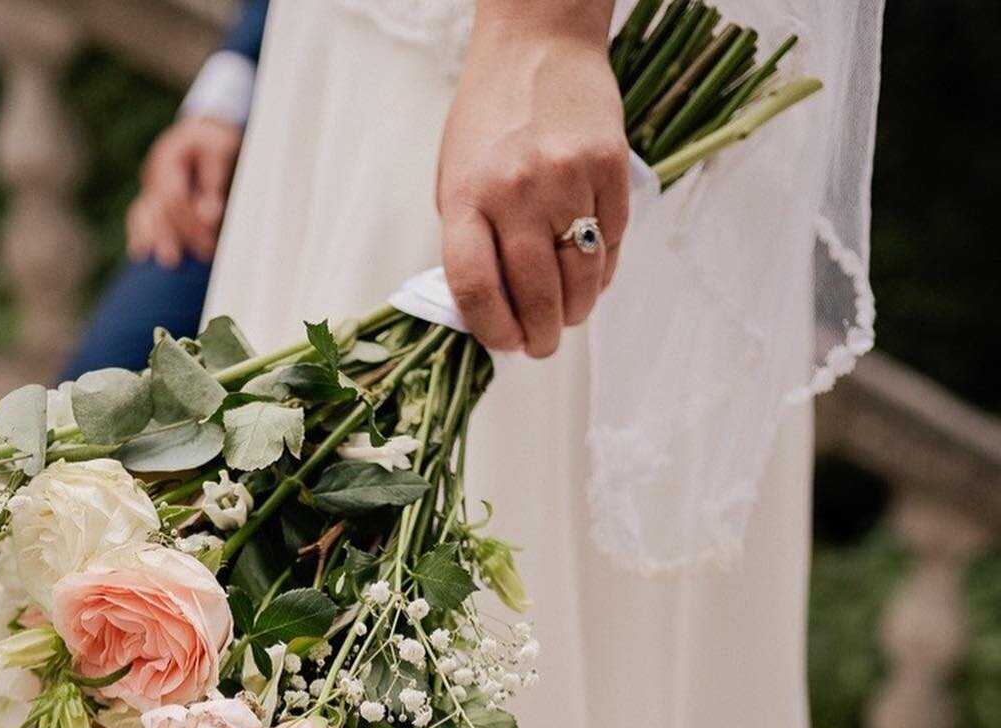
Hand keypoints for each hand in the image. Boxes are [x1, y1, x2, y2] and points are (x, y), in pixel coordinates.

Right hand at [126, 116, 244, 268]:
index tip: (210, 239)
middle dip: (180, 234)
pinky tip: (139, 253)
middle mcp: (154, 171)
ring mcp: (149, 184)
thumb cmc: (214, 143)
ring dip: (156, 239)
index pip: (174, 195)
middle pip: (160, 208)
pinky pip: (139, 216)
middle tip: (203, 254)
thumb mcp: (220, 150)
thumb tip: (208, 215)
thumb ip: (214, 181)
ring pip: (144, 214)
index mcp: (169, 155)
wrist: (202, 134)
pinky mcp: (150, 197)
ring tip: (168, 261)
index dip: (192, 220)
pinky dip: (139, 234)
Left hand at [437, 25, 629, 355]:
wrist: (538, 44)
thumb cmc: (489, 118)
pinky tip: (590, 273)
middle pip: (535, 294)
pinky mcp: (610, 167)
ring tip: (568, 316)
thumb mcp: (455, 179)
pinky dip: (602, 270)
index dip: (492, 332)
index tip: (505, 344)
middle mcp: (517, 191)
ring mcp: (567, 179)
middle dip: (541, 336)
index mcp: (467, 197)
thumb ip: (469, 242)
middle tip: (542, 345)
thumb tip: (489, 310)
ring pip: (581, 277)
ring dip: (576, 311)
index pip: (475, 289)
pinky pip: (612, 242)